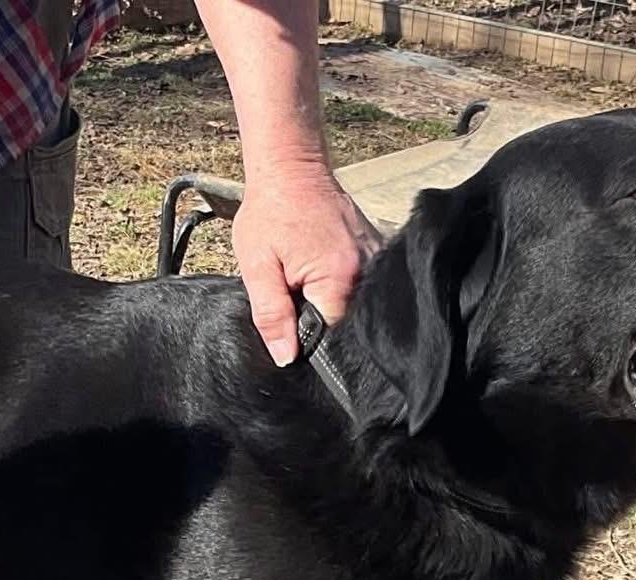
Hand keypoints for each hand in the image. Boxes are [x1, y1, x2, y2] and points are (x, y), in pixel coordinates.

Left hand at [233, 166, 380, 366]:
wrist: (290, 168)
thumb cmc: (270, 211)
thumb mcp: (257, 267)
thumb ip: (271, 315)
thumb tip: (286, 356)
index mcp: (338, 277)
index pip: (331, 335)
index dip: (309, 339)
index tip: (291, 324)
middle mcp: (366, 269)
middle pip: (348, 321)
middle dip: (320, 319)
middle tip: (294, 292)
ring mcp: (377, 257)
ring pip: (356, 303)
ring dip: (331, 300)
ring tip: (306, 276)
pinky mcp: (377, 249)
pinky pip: (363, 283)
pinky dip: (343, 285)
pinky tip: (321, 268)